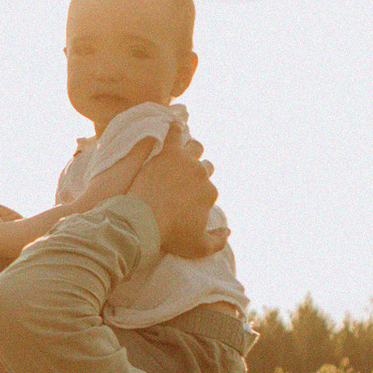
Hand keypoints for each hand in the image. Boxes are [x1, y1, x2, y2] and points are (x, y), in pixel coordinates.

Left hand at [127, 124, 219, 261]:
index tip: (188, 199)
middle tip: (183, 178)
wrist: (143, 221)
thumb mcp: (198, 247)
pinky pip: (173, 134)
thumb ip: (218, 240)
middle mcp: (202, 174)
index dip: (199, 193)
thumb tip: (229, 232)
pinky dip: (174, 128)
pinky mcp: (167, 153)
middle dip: (197, 172)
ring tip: (182, 153)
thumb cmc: (170, 235)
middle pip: (204, 167)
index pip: (209, 188)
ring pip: (194, 147)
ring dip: (191, 150)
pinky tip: (172, 125)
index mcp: (210, 193)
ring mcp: (185, 161)